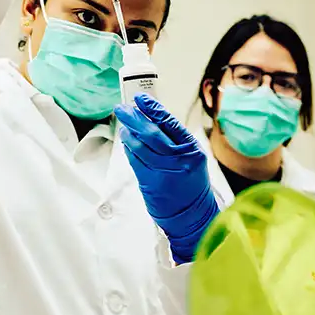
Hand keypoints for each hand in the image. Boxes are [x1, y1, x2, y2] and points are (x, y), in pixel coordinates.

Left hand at [115, 94, 218, 263]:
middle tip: (122, 108)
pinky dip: (129, 149)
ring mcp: (163, 171)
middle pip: (152, 133)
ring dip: (129, 133)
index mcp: (191, 150)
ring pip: (141, 146)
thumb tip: (154, 119)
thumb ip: (176, 140)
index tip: (141, 99)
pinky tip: (126, 142)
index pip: (170, 123)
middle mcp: (178, 160)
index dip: (153, 109)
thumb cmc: (191, 185)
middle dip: (134, 118)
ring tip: (123, 125)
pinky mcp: (150, 182)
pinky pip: (135, 160)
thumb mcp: (192, 158)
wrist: (192, 214)